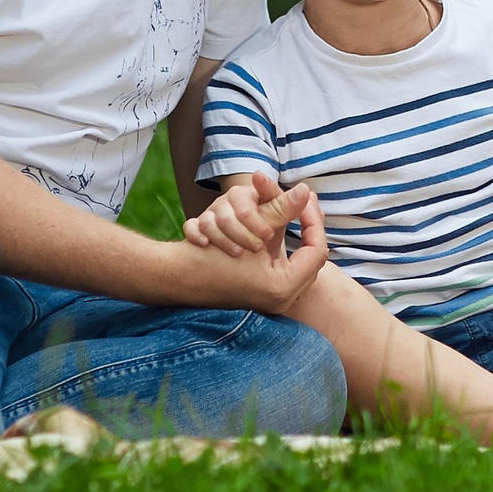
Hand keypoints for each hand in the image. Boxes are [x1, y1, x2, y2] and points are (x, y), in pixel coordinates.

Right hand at [164, 182, 327, 317]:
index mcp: (283, 287)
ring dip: (293, 238)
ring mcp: (272, 301)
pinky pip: (283, 268)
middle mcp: (281, 299)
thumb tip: (307, 191)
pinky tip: (275, 232)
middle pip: (310, 256)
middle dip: (304, 227)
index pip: (317, 249)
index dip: (313, 219)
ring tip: (287, 216)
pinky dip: (278, 248)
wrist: (176, 278)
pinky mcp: (261, 296)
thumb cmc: (209, 257)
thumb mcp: (250, 228)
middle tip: (302, 202)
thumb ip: (281, 209)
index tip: (306, 198)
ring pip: (297, 261)